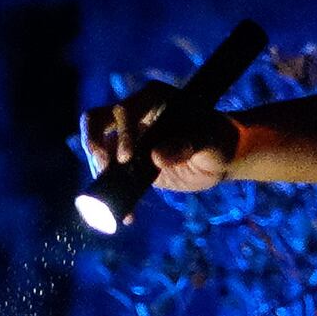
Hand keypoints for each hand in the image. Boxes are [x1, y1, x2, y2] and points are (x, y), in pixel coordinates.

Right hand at [81, 82, 238, 193]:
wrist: (222, 156)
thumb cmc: (217, 139)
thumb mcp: (207, 139)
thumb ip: (186, 144)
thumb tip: (156, 157)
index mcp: (150, 100)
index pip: (122, 111)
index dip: (120, 134)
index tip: (127, 158)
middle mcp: (134, 116)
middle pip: (96, 122)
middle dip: (94, 146)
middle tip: (105, 169)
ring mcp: (129, 140)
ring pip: (100, 152)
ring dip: (101, 175)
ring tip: (110, 201)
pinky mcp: (131, 164)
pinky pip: (115, 177)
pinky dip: (117, 196)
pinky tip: (128, 215)